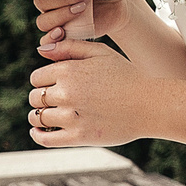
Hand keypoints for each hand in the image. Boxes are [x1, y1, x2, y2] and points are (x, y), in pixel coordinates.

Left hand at [27, 38, 158, 147]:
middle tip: (54, 100)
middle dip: (41, 97)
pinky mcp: (78, 137)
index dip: (44, 80)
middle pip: (35, 97)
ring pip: (37, 117)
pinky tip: (38, 131)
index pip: (37, 77)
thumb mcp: (101, 53)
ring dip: (37, 116)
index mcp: (69, 71)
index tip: (54, 84)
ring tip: (44, 116)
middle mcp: (66, 93)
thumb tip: (41, 49)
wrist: (150, 105)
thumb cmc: (127, 76)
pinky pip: (45, 138)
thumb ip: (70, 47)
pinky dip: (37, 135)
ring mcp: (71, 117)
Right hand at [33, 0, 133, 46]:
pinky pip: (46, 40)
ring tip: (83, 8)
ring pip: (43, 21)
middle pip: (41, 1)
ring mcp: (54, 19)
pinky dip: (50, 38)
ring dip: (61, 15)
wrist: (118, 5)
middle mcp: (51, 1)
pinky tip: (63, 32)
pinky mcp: (62, 34)